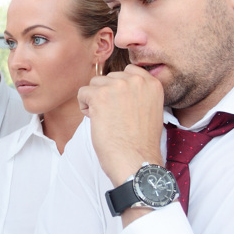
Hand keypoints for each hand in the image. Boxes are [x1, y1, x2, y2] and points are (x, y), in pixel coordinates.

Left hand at [76, 64, 164, 185]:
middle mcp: (136, 80)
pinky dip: (84, 107)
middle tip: (114, 117)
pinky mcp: (100, 96)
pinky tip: (96, 121)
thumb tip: (119, 88)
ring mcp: (117, 86)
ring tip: (106, 120)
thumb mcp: (151, 110)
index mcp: (151, 83)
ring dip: (95, 100)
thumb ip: (139, 94)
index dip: (120, 89)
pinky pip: (82, 93)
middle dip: (107, 95)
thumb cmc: (141, 143)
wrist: (136, 161)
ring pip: (94, 84)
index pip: (129, 71)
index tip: (121, 106)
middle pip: (110, 78)